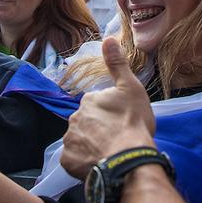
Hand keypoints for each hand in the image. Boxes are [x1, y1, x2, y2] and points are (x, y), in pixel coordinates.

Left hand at [60, 38, 155, 177]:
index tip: (121, 123)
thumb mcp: (131, 88)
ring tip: (109, 154)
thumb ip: (117, 64)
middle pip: (86, 124)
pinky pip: (74, 161)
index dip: (110, 115)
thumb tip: (108, 38)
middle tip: (116, 140)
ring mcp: (69, 141)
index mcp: (89, 101)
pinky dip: (84, 163)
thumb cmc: (132, 121)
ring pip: (80, 143)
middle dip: (98, 131)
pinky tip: (98, 164)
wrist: (127, 157)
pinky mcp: (68, 162)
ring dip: (91, 147)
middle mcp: (74, 118)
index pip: (96, 106)